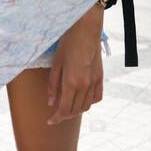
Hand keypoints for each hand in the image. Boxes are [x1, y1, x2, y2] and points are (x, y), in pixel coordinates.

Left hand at [46, 5, 103, 124]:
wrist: (86, 29)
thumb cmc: (68, 42)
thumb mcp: (56, 62)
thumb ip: (53, 84)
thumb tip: (51, 102)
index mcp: (72, 82)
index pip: (64, 109)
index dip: (56, 118)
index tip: (50, 121)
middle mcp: (85, 85)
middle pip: (75, 110)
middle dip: (64, 115)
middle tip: (56, 113)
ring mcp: (94, 82)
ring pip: (86, 106)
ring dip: (76, 110)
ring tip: (67, 106)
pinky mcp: (100, 77)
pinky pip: (96, 97)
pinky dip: (89, 102)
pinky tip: (82, 98)